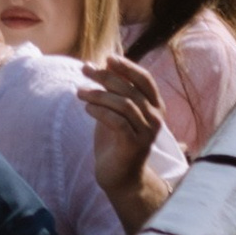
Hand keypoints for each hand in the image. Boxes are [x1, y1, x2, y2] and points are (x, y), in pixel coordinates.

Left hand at [78, 51, 173, 231]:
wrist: (120, 175)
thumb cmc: (116, 139)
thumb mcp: (115, 110)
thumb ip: (113, 89)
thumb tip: (102, 62)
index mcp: (155, 106)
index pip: (145, 79)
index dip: (127, 66)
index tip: (107, 58)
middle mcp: (156, 119)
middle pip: (130, 89)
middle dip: (105, 77)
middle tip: (84, 70)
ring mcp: (147, 133)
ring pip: (123, 104)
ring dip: (98, 94)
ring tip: (79, 92)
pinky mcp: (135, 145)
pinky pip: (117, 121)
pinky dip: (99, 112)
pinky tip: (87, 109)